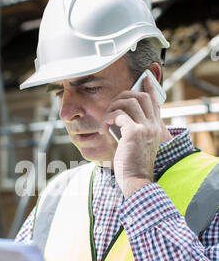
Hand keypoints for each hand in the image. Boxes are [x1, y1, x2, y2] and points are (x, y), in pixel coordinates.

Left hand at [100, 75, 162, 197]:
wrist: (136, 181)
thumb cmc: (133, 167)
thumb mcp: (138, 146)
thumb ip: (134, 131)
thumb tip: (120, 119)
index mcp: (156, 128)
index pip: (154, 102)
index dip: (149, 88)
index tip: (144, 79)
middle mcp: (153, 126)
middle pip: (140, 96)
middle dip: (123, 96)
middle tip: (112, 106)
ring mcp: (145, 128)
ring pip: (129, 102)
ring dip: (113, 107)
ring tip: (106, 120)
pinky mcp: (134, 132)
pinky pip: (118, 115)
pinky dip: (108, 119)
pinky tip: (103, 129)